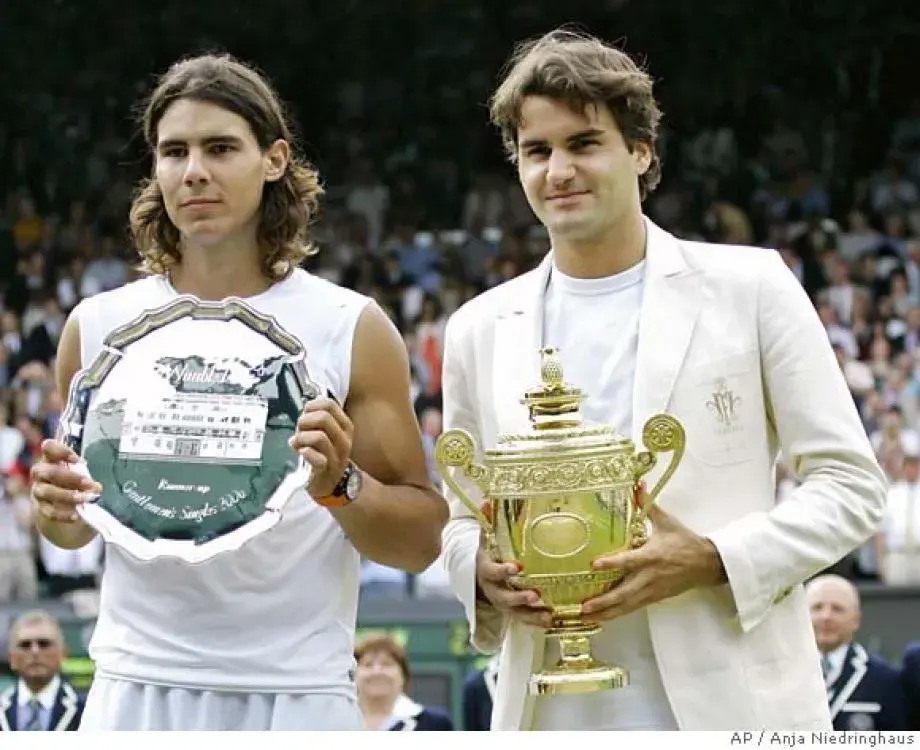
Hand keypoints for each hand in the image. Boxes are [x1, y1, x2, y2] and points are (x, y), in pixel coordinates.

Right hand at [29, 439, 101, 522]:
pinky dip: (62, 514)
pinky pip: (48, 511)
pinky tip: (75, 516)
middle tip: (90, 484)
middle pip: (49, 472)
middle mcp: (41, 473)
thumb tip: (96, 487)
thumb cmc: (73, 483)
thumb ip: (86, 477)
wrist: (62, 506)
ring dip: (68, 495)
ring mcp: (38, 490)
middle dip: (71, 478)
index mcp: (51, 459)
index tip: (78, 460)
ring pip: (46, 491)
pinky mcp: (40, 507)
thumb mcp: (79, 475)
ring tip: (86, 499)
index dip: (61, 451)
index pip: (48, 447)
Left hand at [289, 397, 352, 498]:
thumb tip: (312, 400)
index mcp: (345, 426)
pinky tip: (301, 452)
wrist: (331, 482)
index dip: (312, 406)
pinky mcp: (326, 470)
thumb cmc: (325, 453)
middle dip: (305, 421)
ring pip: (319, 437)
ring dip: (302, 437)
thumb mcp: (327, 432)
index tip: (306, 414)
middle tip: (300, 430)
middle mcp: (344, 440)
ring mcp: (337, 456)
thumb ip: (320, 416)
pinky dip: (305, 453)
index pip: (329, 404)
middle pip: (323, 418)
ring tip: (297, 443)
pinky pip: (316, 458)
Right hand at [475, 502, 552, 627]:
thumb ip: (487, 521)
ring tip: (548, 616)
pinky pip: (524, 620)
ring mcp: (502, 603)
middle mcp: (492, 589)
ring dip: (531, 615)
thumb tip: (486, 501)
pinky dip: (537, 622)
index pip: (492, 571)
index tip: (517, 567)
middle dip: (519, 598)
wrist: (479, 574)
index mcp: (485, 569)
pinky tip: (553, 621)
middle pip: (503, 597)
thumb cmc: (488, 552)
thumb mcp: (485, 536)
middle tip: (535, 595)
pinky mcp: (512, 612)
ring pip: (515, 613)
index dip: (503, 570)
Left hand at [580, 485, 725, 622]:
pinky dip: (618, 613)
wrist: (708, 564)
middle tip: (584, 607)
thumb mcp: (667, 521)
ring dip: (607, 612)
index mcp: (652, 556)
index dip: (612, 563)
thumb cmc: (685, 541)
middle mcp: (650, 576)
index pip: (629, 560)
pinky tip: (603, 617)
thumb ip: (648, 504)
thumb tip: (637, 485)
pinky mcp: (655, 598)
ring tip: (587, 617)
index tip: (594, 564)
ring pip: (627, 605)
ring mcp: (652, 590)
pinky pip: (634, 608)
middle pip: (624, 592)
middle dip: (604, 601)